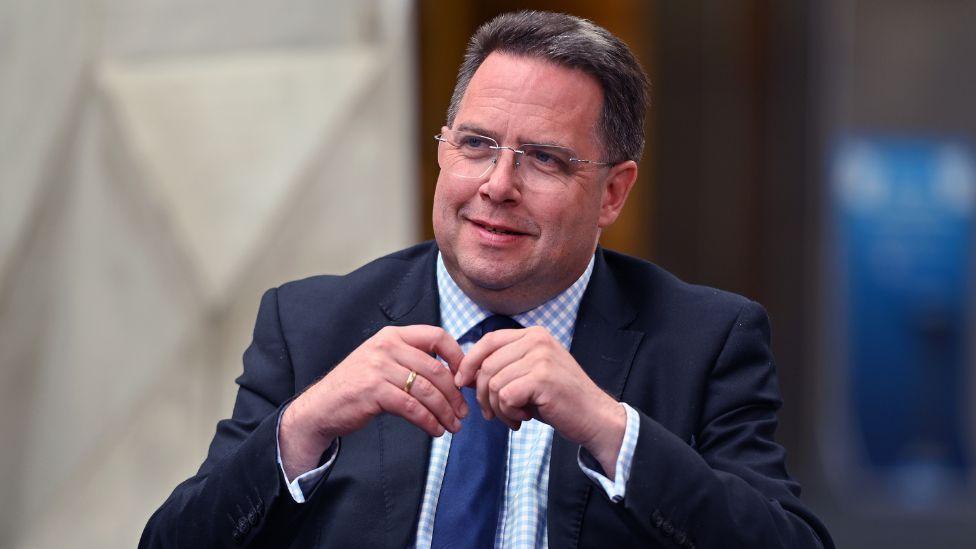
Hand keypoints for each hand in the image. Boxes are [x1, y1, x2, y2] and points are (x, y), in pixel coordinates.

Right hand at [280, 325, 465, 478]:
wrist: (321, 406)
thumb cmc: (358, 386)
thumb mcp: (383, 362)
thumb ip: (412, 361)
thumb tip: (453, 376)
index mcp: (393, 335)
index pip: (437, 336)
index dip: (457, 356)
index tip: (465, 379)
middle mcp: (386, 346)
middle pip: (436, 369)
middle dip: (455, 394)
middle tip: (463, 413)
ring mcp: (379, 367)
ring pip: (427, 391)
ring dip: (445, 411)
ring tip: (454, 426)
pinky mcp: (374, 391)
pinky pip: (412, 408)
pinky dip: (429, 421)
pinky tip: (435, 430)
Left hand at [454, 326, 626, 476]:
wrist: (595, 418)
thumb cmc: (559, 400)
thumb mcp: (527, 377)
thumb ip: (501, 370)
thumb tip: (464, 373)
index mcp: (534, 334)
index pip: (488, 341)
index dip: (470, 362)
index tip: (463, 382)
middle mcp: (537, 340)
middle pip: (487, 364)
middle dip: (483, 394)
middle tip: (494, 413)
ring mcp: (541, 357)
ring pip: (493, 383)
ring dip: (497, 408)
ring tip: (514, 417)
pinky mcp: (542, 378)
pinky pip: (504, 396)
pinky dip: (508, 413)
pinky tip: (523, 418)